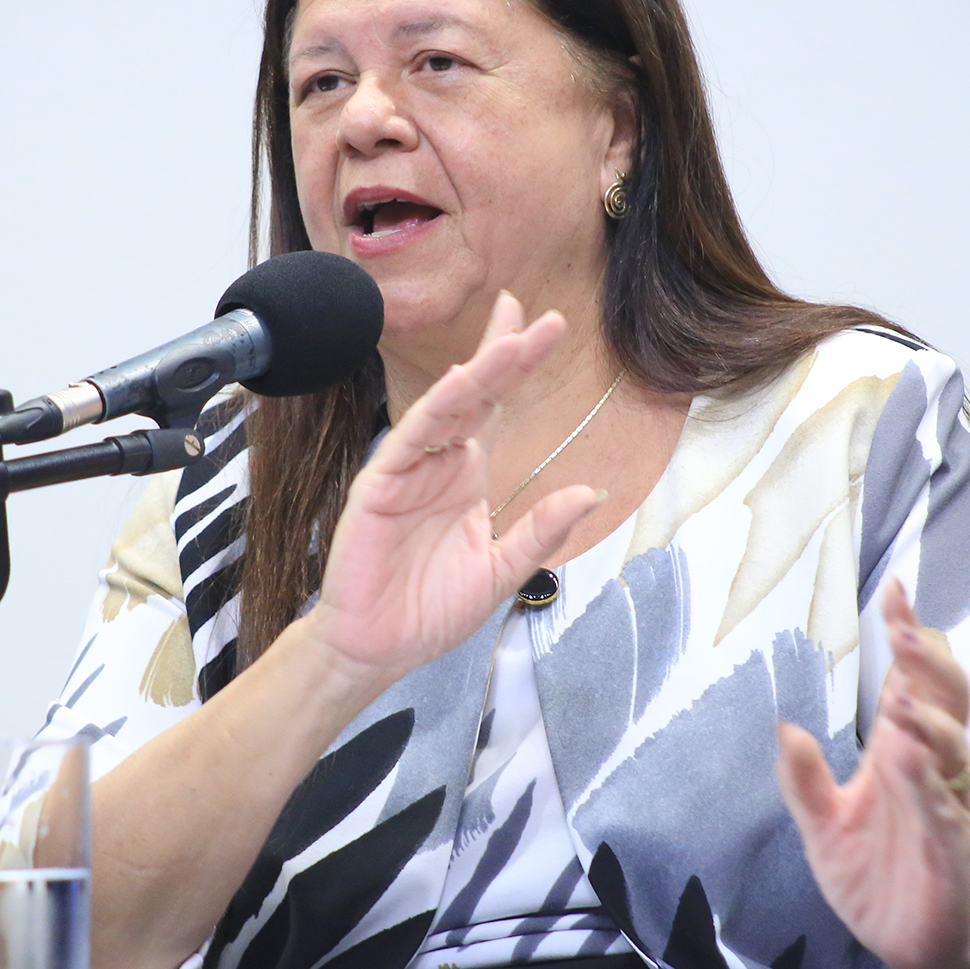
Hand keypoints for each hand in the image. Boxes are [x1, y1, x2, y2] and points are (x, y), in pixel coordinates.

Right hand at [305, 293, 603, 683]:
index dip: (514, 366)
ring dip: (480, 373)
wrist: (377, 648)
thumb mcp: (500, 570)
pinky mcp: (380, 485)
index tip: (541, 324)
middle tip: (542, 320)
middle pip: (477, 396)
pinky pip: (410, 439)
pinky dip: (434, 411)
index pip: (494, 408)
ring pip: (447, 408)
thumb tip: (592, 492)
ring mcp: (409, 470)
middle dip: (507, 355)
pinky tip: (461, 384)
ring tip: (513, 343)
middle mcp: (440, 464)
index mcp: (466, 477)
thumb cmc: (429, 611)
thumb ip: (542, 531)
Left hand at [777, 581, 969, 968]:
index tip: (895, 590)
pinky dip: (931, 790)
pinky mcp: (951, 854)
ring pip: (954, 752)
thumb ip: (803, 779)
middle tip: (905, 634)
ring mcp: (945, 809)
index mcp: (899, 754)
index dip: (908, 636)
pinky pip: (947, 815)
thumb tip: (784, 727)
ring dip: (931, 723)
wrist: (907, 945)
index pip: (909, 681)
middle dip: (929, 666)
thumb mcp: (822, 824)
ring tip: (903, 700)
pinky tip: (914, 767)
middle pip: (947, 702)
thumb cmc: (871, 874)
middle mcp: (930, 772)